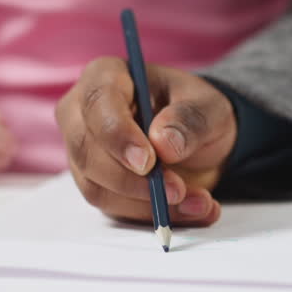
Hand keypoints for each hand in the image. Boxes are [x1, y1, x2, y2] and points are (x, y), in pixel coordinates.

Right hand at [56, 58, 235, 226]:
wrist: (199, 139)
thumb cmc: (195, 110)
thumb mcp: (208, 107)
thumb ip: (189, 119)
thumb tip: (163, 143)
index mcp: (106, 76)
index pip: (98, 103)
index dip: (118, 135)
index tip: (148, 162)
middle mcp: (82, 114)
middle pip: (87, 151)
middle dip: (133, 179)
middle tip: (178, 190)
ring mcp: (84, 153)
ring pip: (97, 187)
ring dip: (148, 203)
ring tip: (199, 201)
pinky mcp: (96, 185)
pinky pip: (114, 208)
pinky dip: (153, 215)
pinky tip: (192, 209)